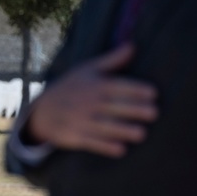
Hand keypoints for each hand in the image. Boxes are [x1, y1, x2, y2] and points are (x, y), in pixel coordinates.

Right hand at [25, 44, 157, 157]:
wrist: (41, 111)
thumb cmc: (71, 87)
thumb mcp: (88, 70)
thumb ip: (112, 60)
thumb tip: (133, 45)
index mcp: (94, 85)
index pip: (117, 86)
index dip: (135, 89)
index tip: (153, 93)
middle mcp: (88, 103)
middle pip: (113, 107)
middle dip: (133, 110)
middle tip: (154, 113)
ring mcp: (81, 120)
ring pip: (105, 126)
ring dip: (123, 130)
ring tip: (142, 134)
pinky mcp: (75, 137)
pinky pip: (92, 142)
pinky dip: (105, 147)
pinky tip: (121, 150)